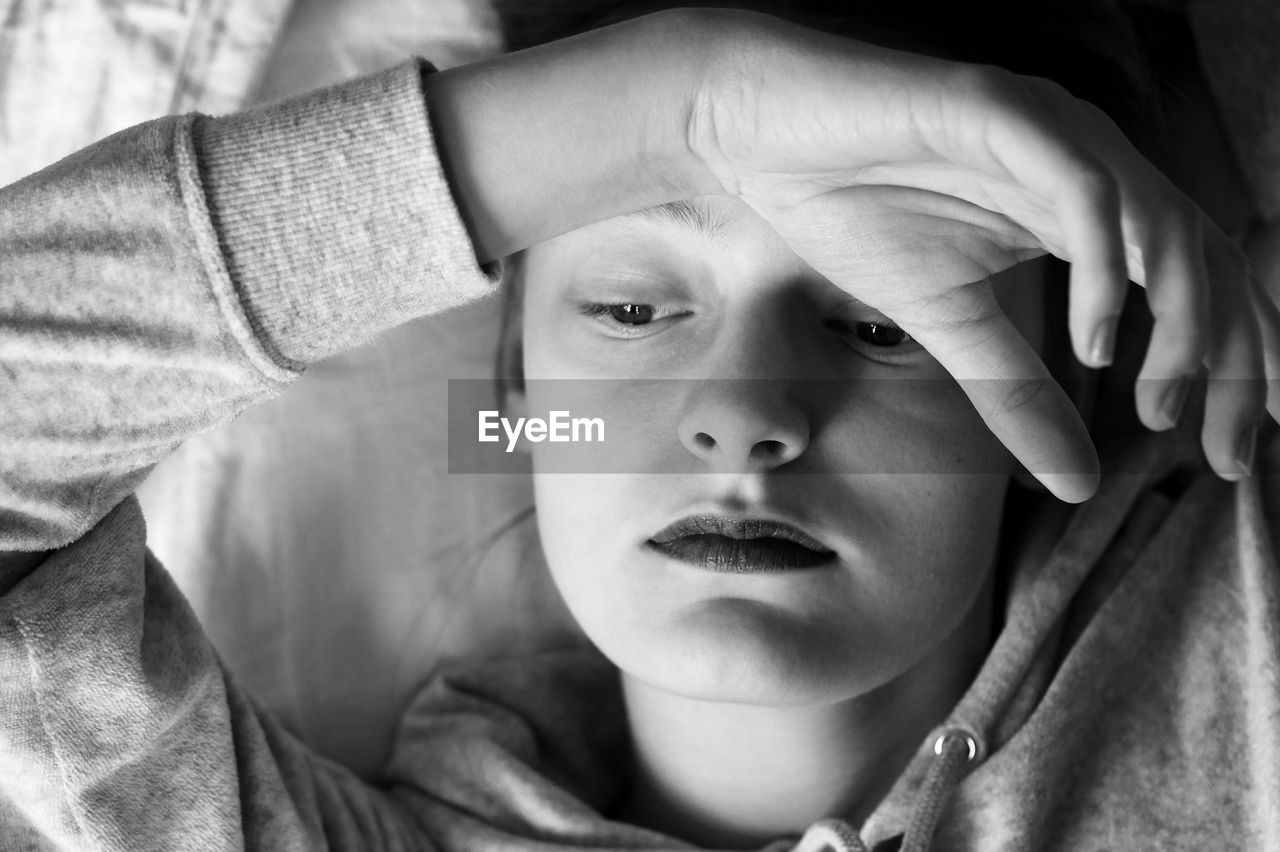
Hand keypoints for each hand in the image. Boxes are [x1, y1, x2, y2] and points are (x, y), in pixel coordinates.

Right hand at [685, 10, 1277, 500]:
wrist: (762, 138)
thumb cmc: (850, 210)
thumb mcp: (948, 325)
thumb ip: (1015, 393)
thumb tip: (1078, 483)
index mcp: (1083, 209)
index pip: (1192, 286)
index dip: (1229, 365)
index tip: (1226, 453)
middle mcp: (1088, 165)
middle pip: (1208, 259)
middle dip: (1233, 359)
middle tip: (1224, 452)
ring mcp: (1052, 133)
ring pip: (1166, 226)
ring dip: (1182, 325)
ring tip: (1157, 405)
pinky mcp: (1003, 111)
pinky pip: (1085, 191)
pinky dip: (1105, 271)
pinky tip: (1089, 344)